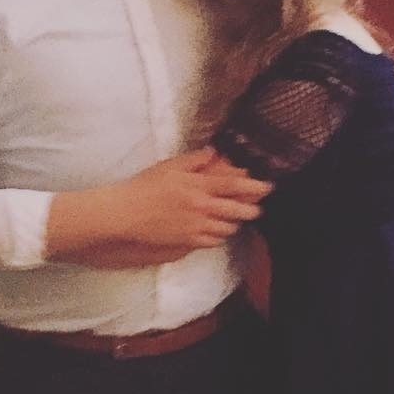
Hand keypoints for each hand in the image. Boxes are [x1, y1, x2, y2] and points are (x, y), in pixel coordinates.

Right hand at [109, 148, 270, 251]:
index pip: (234, 186)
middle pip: (237, 211)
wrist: (125, 213)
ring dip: (235, 223)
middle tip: (256, 207)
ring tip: (236, 218)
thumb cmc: (145, 186)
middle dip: (252, 209)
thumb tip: (213, 152)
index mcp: (198, 185)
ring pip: (227, 228)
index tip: (268, 186)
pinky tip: (217, 231)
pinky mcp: (188, 241)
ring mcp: (196, 226)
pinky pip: (213, 241)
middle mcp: (201, 207)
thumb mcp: (169, 166)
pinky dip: (219, 236)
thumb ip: (194, 159)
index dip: (255, 187)